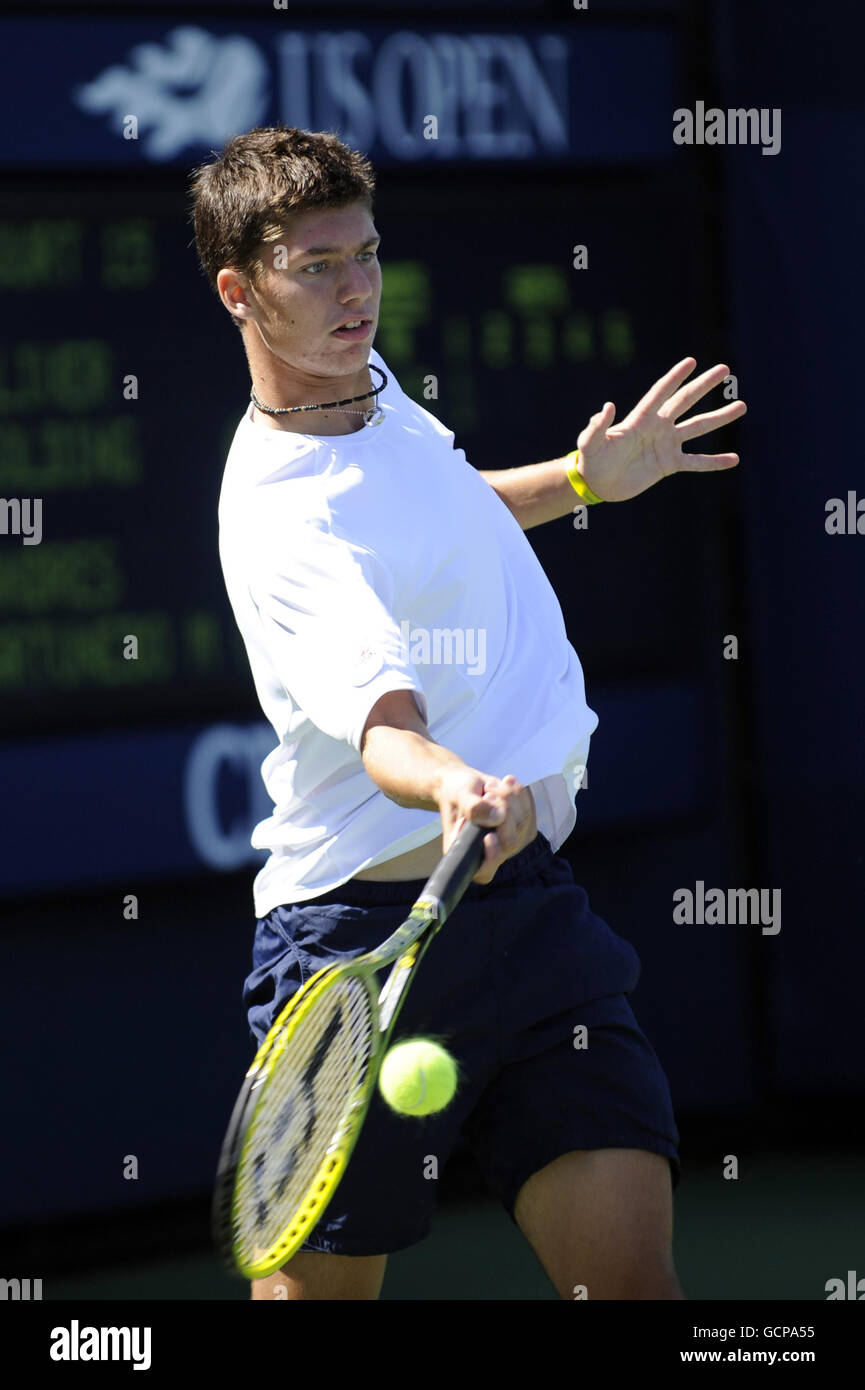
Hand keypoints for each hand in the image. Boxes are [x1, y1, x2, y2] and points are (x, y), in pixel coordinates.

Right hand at [437, 769, 536, 884]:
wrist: (465, 784)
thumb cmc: (456, 792)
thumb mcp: (458, 794)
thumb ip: (473, 807)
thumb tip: (497, 818)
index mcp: (465, 852)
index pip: (484, 871)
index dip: (492, 857)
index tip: (489, 836)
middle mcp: (488, 853)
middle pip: (510, 842)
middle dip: (503, 811)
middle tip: (487, 793)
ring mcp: (508, 842)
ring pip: (523, 824)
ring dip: (509, 798)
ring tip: (491, 786)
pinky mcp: (521, 828)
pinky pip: (530, 811)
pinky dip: (519, 795)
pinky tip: (505, 784)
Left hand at [575, 358, 746, 502]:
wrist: (598, 484)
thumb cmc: (592, 460)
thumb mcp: (590, 443)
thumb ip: (598, 426)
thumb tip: (607, 406)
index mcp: (640, 419)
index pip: (661, 392)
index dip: (675, 377)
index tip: (692, 361)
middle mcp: (658, 427)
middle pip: (685, 401)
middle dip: (704, 385)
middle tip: (724, 369)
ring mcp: (666, 445)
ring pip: (697, 427)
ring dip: (719, 417)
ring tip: (741, 406)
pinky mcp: (669, 464)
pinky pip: (696, 461)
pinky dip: (714, 462)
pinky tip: (734, 459)